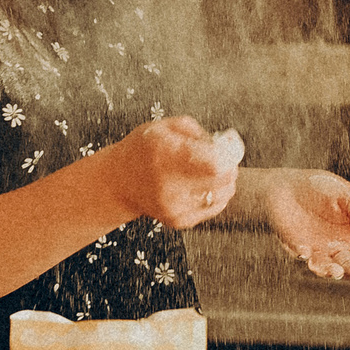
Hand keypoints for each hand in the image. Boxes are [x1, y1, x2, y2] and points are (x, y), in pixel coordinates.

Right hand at [111, 116, 238, 229]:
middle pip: (223, 180)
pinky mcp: (178, 221)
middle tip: (223, 156)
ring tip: (212, 170)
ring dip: (226, 181)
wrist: (119, 182)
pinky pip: (214, 208)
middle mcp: (168, 184)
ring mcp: (174, 207)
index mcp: (165, 154)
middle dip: (230, 165)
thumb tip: (227, 144)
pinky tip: (202, 186)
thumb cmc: (144, 149)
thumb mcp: (165, 127)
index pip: (215, 163)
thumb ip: (197, 132)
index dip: (230, 153)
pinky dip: (215, 195)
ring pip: (223, 195)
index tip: (229, 144)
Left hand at [257, 171, 349, 278]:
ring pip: (328, 267)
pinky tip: (304, 251)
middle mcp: (340, 247)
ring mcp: (319, 250)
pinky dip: (302, 253)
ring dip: (332, 271)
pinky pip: (301, 253)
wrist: (287, 186)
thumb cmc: (320, 189)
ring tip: (337, 272)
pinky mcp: (298, 248)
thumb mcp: (345, 195)